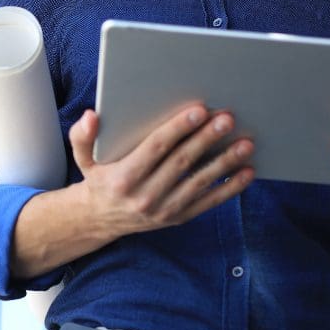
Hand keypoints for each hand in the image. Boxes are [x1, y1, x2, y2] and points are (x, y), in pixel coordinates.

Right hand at [68, 105, 254, 238]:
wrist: (102, 219)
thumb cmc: (99, 178)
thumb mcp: (83, 158)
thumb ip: (82, 136)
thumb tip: (91, 116)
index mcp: (124, 177)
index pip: (155, 148)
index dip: (178, 128)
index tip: (199, 110)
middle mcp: (145, 196)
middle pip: (182, 163)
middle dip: (207, 139)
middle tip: (228, 119)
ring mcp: (164, 209)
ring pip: (200, 182)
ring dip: (225, 162)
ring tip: (245, 143)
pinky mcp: (178, 217)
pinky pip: (209, 202)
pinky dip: (230, 188)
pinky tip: (247, 171)